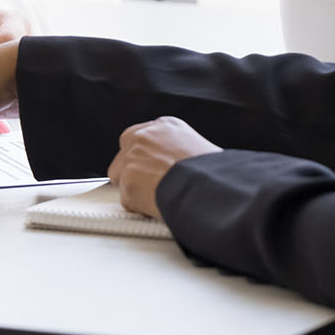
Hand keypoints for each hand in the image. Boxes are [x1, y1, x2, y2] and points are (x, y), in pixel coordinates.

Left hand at [106, 116, 221, 218]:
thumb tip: (180, 168)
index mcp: (165, 126)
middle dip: (134, 171)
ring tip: (156, 198)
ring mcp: (132, 157)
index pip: (142, 138)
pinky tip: (157, 207)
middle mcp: (144, 137)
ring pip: (120, 176)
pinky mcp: (127, 180)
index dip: (147, 158)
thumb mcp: (202, 150)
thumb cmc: (214, 173)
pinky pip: (126, 199)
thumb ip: (181, 153)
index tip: (153, 169)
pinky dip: (139, 208)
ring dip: (133, 189)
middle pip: (125, 154)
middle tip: (151, 186)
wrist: (210, 187)